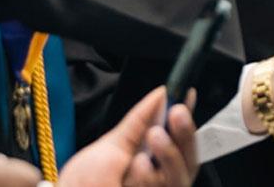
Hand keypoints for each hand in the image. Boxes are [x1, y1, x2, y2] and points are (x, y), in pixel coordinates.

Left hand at [58, 87, 198, 186]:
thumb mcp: (112, 144)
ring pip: (177, 179)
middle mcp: (160, 183)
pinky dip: (146, 177)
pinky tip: (137, 167)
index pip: (181, 145)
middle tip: (175, 113)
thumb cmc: (85, 181)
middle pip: (188, 164)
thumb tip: (160, 94)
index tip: (185, 98)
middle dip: (184, 135)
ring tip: (154, 135)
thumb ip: (139, 123)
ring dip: (168, 153)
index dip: (188, 123)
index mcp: (154, 164)